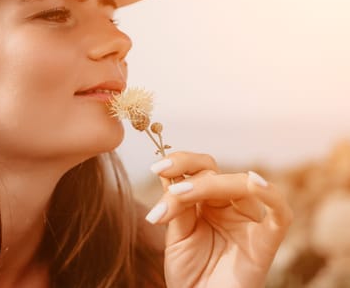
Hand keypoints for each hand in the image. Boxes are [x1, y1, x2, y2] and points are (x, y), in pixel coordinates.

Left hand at [145, 152, 292, 287]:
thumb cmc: (189, 274)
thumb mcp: (177, 235)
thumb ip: (179, 206)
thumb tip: (169, 174)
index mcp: (207, 202)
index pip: (199, 169)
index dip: (180, 162)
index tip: (156, 168)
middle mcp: (229, 206)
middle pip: (216, 173)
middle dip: (189, 176)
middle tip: (169, 191)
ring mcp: (248, 222)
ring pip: (241, 185)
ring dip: (208, 184)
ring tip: (179, 195)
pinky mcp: (265, 242)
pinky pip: (280, 214)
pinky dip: (271, 196)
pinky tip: (255, 184)